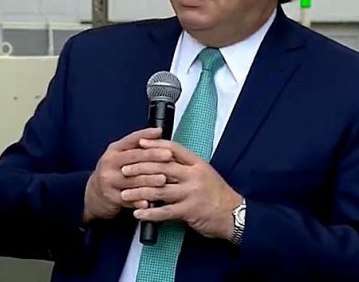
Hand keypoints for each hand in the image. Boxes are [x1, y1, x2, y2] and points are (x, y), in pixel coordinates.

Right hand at [82, 128, 172, 222]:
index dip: (146, 135)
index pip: (130, 140)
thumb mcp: (121, 155)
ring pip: (132, 180)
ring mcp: (109, 181)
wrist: (94, 194)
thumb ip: (137, 145)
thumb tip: (158, 132)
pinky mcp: (111, 198)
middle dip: (152, 156)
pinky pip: (128, 200)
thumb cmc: (115, 171)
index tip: (160, 133)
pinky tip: (150, 202)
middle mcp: (109, 163)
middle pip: (133, 158)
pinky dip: (139, 200)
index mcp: (114, 150)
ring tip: (164, 179)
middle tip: (169, 155)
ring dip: (149, 180)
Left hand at [120, 138, 242, 239]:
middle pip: (162, 167)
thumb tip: (163, 158)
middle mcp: (194, 175)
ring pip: (160, 190)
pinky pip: (165, 212)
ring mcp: (191, 193)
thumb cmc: (216, 193)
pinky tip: (137, 214)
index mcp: (197, 163)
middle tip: (124, 169)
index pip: (174, 149)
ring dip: (139, 192)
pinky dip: (149, 213)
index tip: (139, 143)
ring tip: (125, 193)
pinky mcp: (189, 211)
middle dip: (140, 168)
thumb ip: (186, 166)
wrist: (233, 214)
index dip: (155, 145)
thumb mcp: (204, 173)